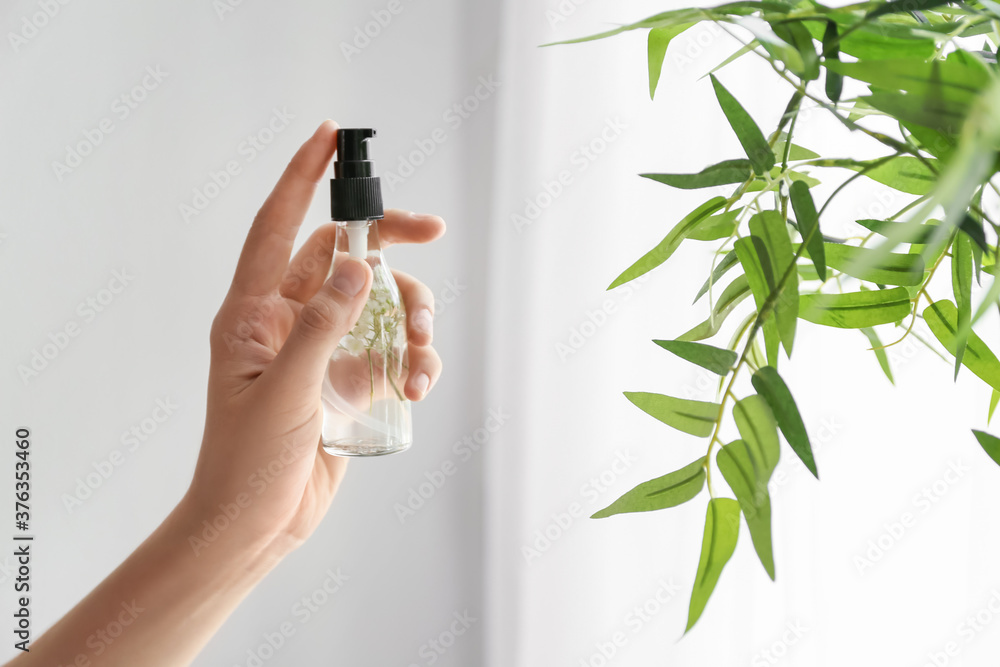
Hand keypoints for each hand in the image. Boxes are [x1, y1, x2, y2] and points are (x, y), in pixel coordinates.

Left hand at [185, 120, 444, 555]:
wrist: (256, 526)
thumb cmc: (246, 463)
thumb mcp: (283, 393)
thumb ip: (321, 328)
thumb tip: (359, 266)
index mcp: (253, 313)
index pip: (278, 229)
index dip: (301, 178)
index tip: (329, 138)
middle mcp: (289, 321)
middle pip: (345, 257)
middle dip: (390, 244)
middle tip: (432, 231)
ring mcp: (323, 350)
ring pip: (379, 304)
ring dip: (411, 319)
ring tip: (421, 358)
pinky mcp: (349, 381)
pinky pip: (391, 349)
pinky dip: (413, 359)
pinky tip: (418, 385)